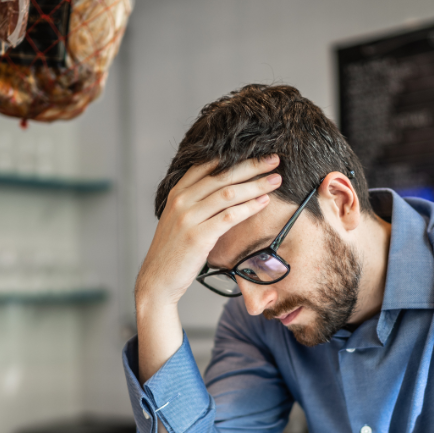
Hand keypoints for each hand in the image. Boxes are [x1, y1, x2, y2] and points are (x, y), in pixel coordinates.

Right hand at [135, 156, 281, 308]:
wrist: (157, 280)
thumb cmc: (173, 252)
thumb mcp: (177, 220)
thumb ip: (194, 202)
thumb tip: (223, 189)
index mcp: (176, 193)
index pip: (207, 165)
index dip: (234, 156)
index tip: (257, 151)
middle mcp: (181, 201)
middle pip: (222, 175)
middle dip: (252, 165)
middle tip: (275, 160)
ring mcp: (188, 218)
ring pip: (228, 193)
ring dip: (256, 184)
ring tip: (276, 180)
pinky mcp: (198, 237)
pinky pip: (229, 216)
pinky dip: (249, 207)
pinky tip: (264, 202)